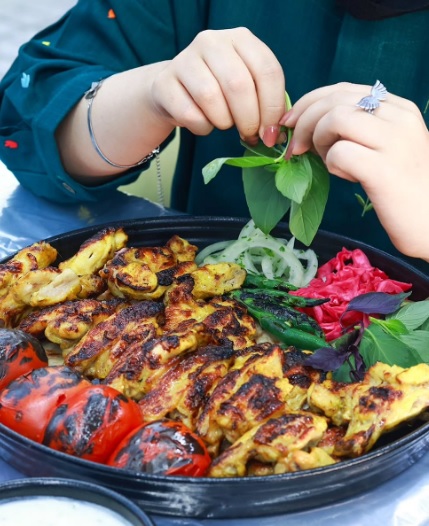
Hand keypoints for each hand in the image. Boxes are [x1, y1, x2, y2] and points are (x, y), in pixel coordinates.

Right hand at [150, 28, 285, 144]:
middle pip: (239, 85)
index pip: (267, 71)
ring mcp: (185, 59)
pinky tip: (203, 122)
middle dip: (249, 119)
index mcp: (241, 38)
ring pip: (212, 100)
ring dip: (223, 122)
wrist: (176, 91)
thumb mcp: (248, 88)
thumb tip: (277, 134)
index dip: (273, 108)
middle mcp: (212, 41)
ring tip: (223, 123)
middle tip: (249, 134)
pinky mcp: (164, 82)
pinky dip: (202, 128)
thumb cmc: (220, 91)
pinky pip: (190, 114)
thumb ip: (265, 104)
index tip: (271, 133)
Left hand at [282, 82, 428, 260]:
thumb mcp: (387, 149)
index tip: (291, 122)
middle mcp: (400, 118)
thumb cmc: (404, 191)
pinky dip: (331, 164)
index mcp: (400, 109)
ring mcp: (394, 142)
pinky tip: (346, 177)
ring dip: (317, 140)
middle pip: (335, 99)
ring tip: (327, 161)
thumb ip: (360, 131)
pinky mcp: (384, 169)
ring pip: (335, 118)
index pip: (344, 89)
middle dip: (304, 120)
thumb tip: (310, 125)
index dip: (309, 103)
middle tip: (295, 147)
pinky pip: (339, 152)